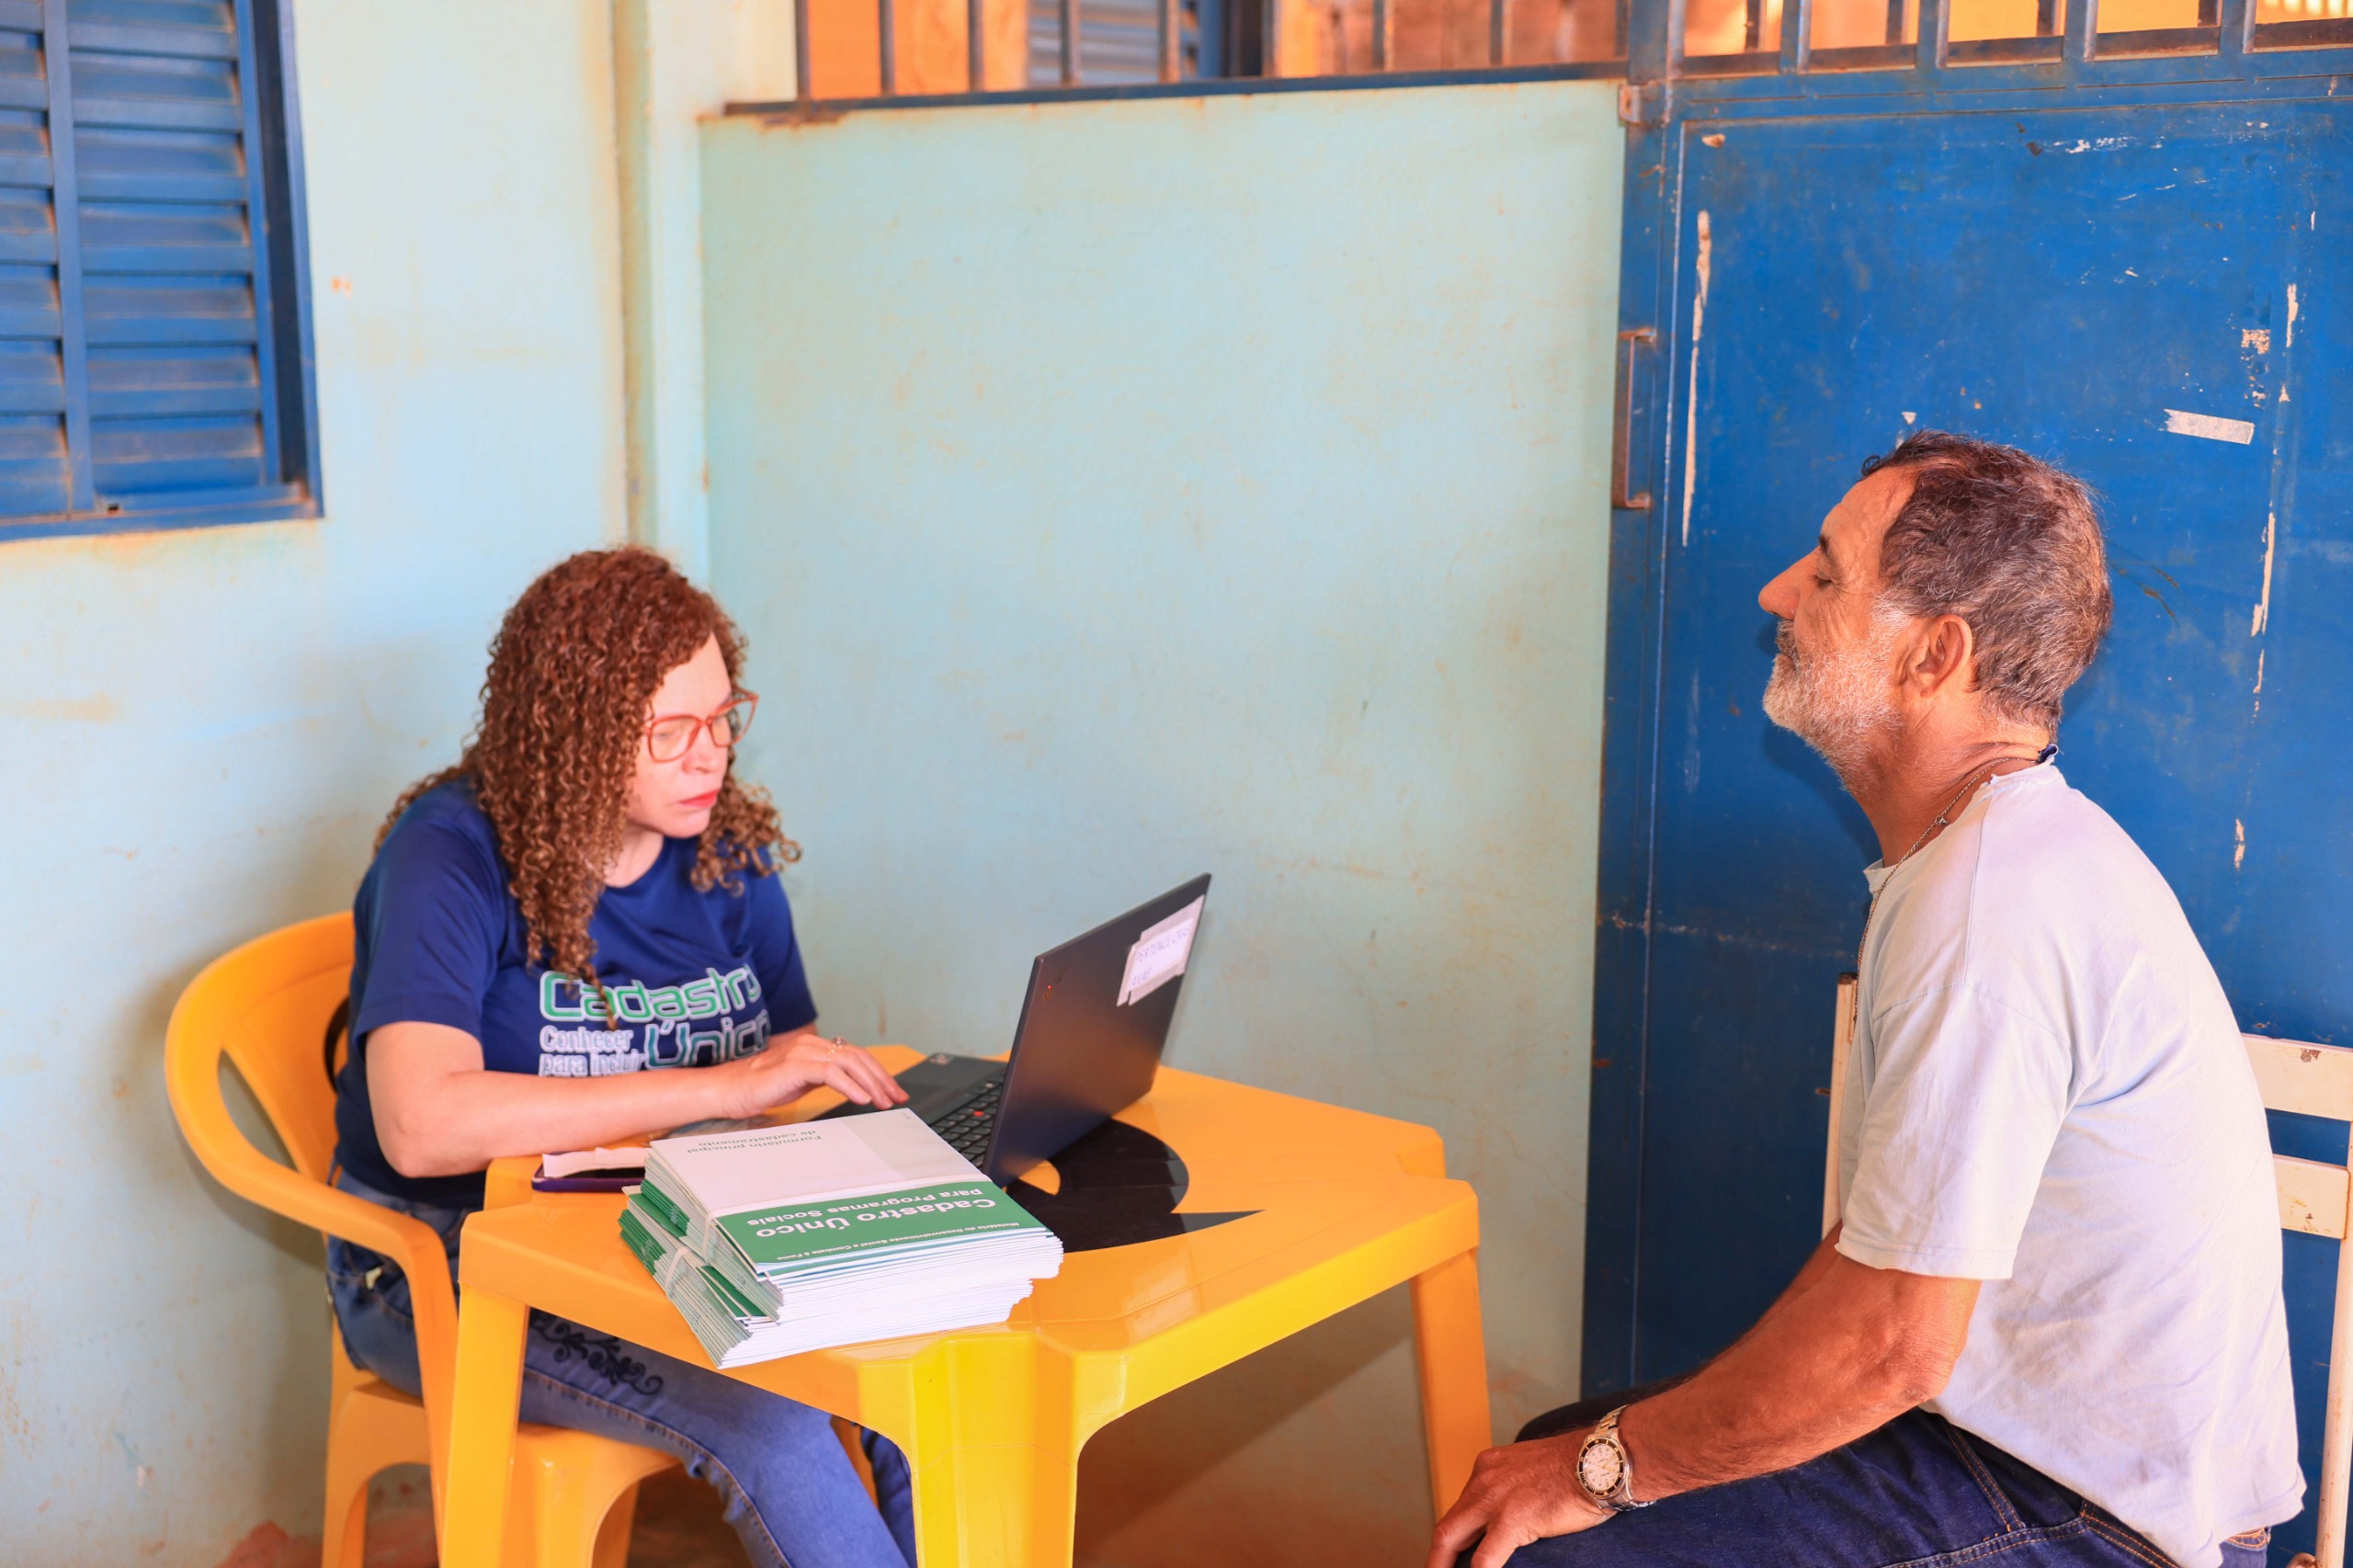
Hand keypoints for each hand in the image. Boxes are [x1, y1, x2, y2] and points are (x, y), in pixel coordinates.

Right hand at [710, 1033, 910, 1118]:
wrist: (727, 1090)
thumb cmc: (759, 1088)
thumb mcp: (800, 1082)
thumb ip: (824, 1078)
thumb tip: (853, 1086)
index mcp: (814, 1047)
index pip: (856, 1055)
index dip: (878, 1072)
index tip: (894, 1091)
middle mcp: (811, 1044)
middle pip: (858, 1057)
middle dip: (881, 1078)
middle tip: (897, 1097)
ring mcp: (802, 1052)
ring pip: (848, 1062)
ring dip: (871, 1083)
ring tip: (883, 1101)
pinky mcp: (793, 1066)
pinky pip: (829, 1073)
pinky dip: (849, 1085)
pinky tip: (861, 1099)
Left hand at [1426, 1432, 1611, 1567]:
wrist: (1601, 1460)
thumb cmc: (1580, 1468)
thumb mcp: (1533, 1471)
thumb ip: (1515, 1490)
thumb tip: (1514, 1520)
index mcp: (1488, 1467)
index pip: (1462, 1507)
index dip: (1456, 1535)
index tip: (1454, 1554)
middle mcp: (1484, 1479)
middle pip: (1447, 1525)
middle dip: (1437, 1556)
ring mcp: (1494, 1499)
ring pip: (1451, 1539)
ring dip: (1444, 1565)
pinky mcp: (1512, 1519)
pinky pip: (1484, 1559)